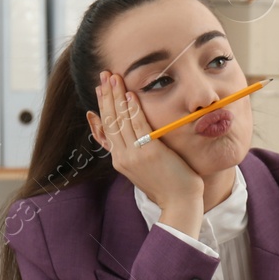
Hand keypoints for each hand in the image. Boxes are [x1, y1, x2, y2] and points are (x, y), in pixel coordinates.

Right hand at [92, 71, 203, 232]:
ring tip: (113, 77)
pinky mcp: (149, 152)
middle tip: (103, 75)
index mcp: (120, 161)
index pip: (105, 130)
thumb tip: (137, 138)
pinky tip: (130, 94)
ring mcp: (134, 155)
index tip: (98, 91)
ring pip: (120, 120)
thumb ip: (137, 154)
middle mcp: (122, 157)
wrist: (180, 204)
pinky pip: (138, 126)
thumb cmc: (168, 186)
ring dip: (116, 96)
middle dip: (106, 95)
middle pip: (109, 120)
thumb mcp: (145, 170)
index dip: (101, 108)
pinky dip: (133, 109)